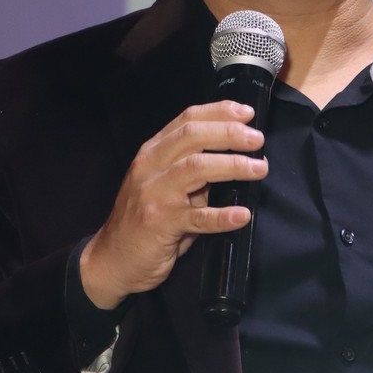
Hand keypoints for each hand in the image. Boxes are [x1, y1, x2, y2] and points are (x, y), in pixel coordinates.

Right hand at [79, 101, 267, 309]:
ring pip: (196, 168)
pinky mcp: (159, 224)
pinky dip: (222, 215)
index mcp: (153, 152)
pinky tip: (241, 215)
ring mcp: (153, 194)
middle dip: (229, 134)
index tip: (247, 113)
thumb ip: (193, 171)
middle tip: (257, 140)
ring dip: (232, 166)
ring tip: (259, 169)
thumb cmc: (145, 220)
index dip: (219, 112)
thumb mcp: (165, 186)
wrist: (113, 259)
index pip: (187, 120)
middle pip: (193, 137)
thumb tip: (237, 159)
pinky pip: (196, 217)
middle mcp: (150, 167)